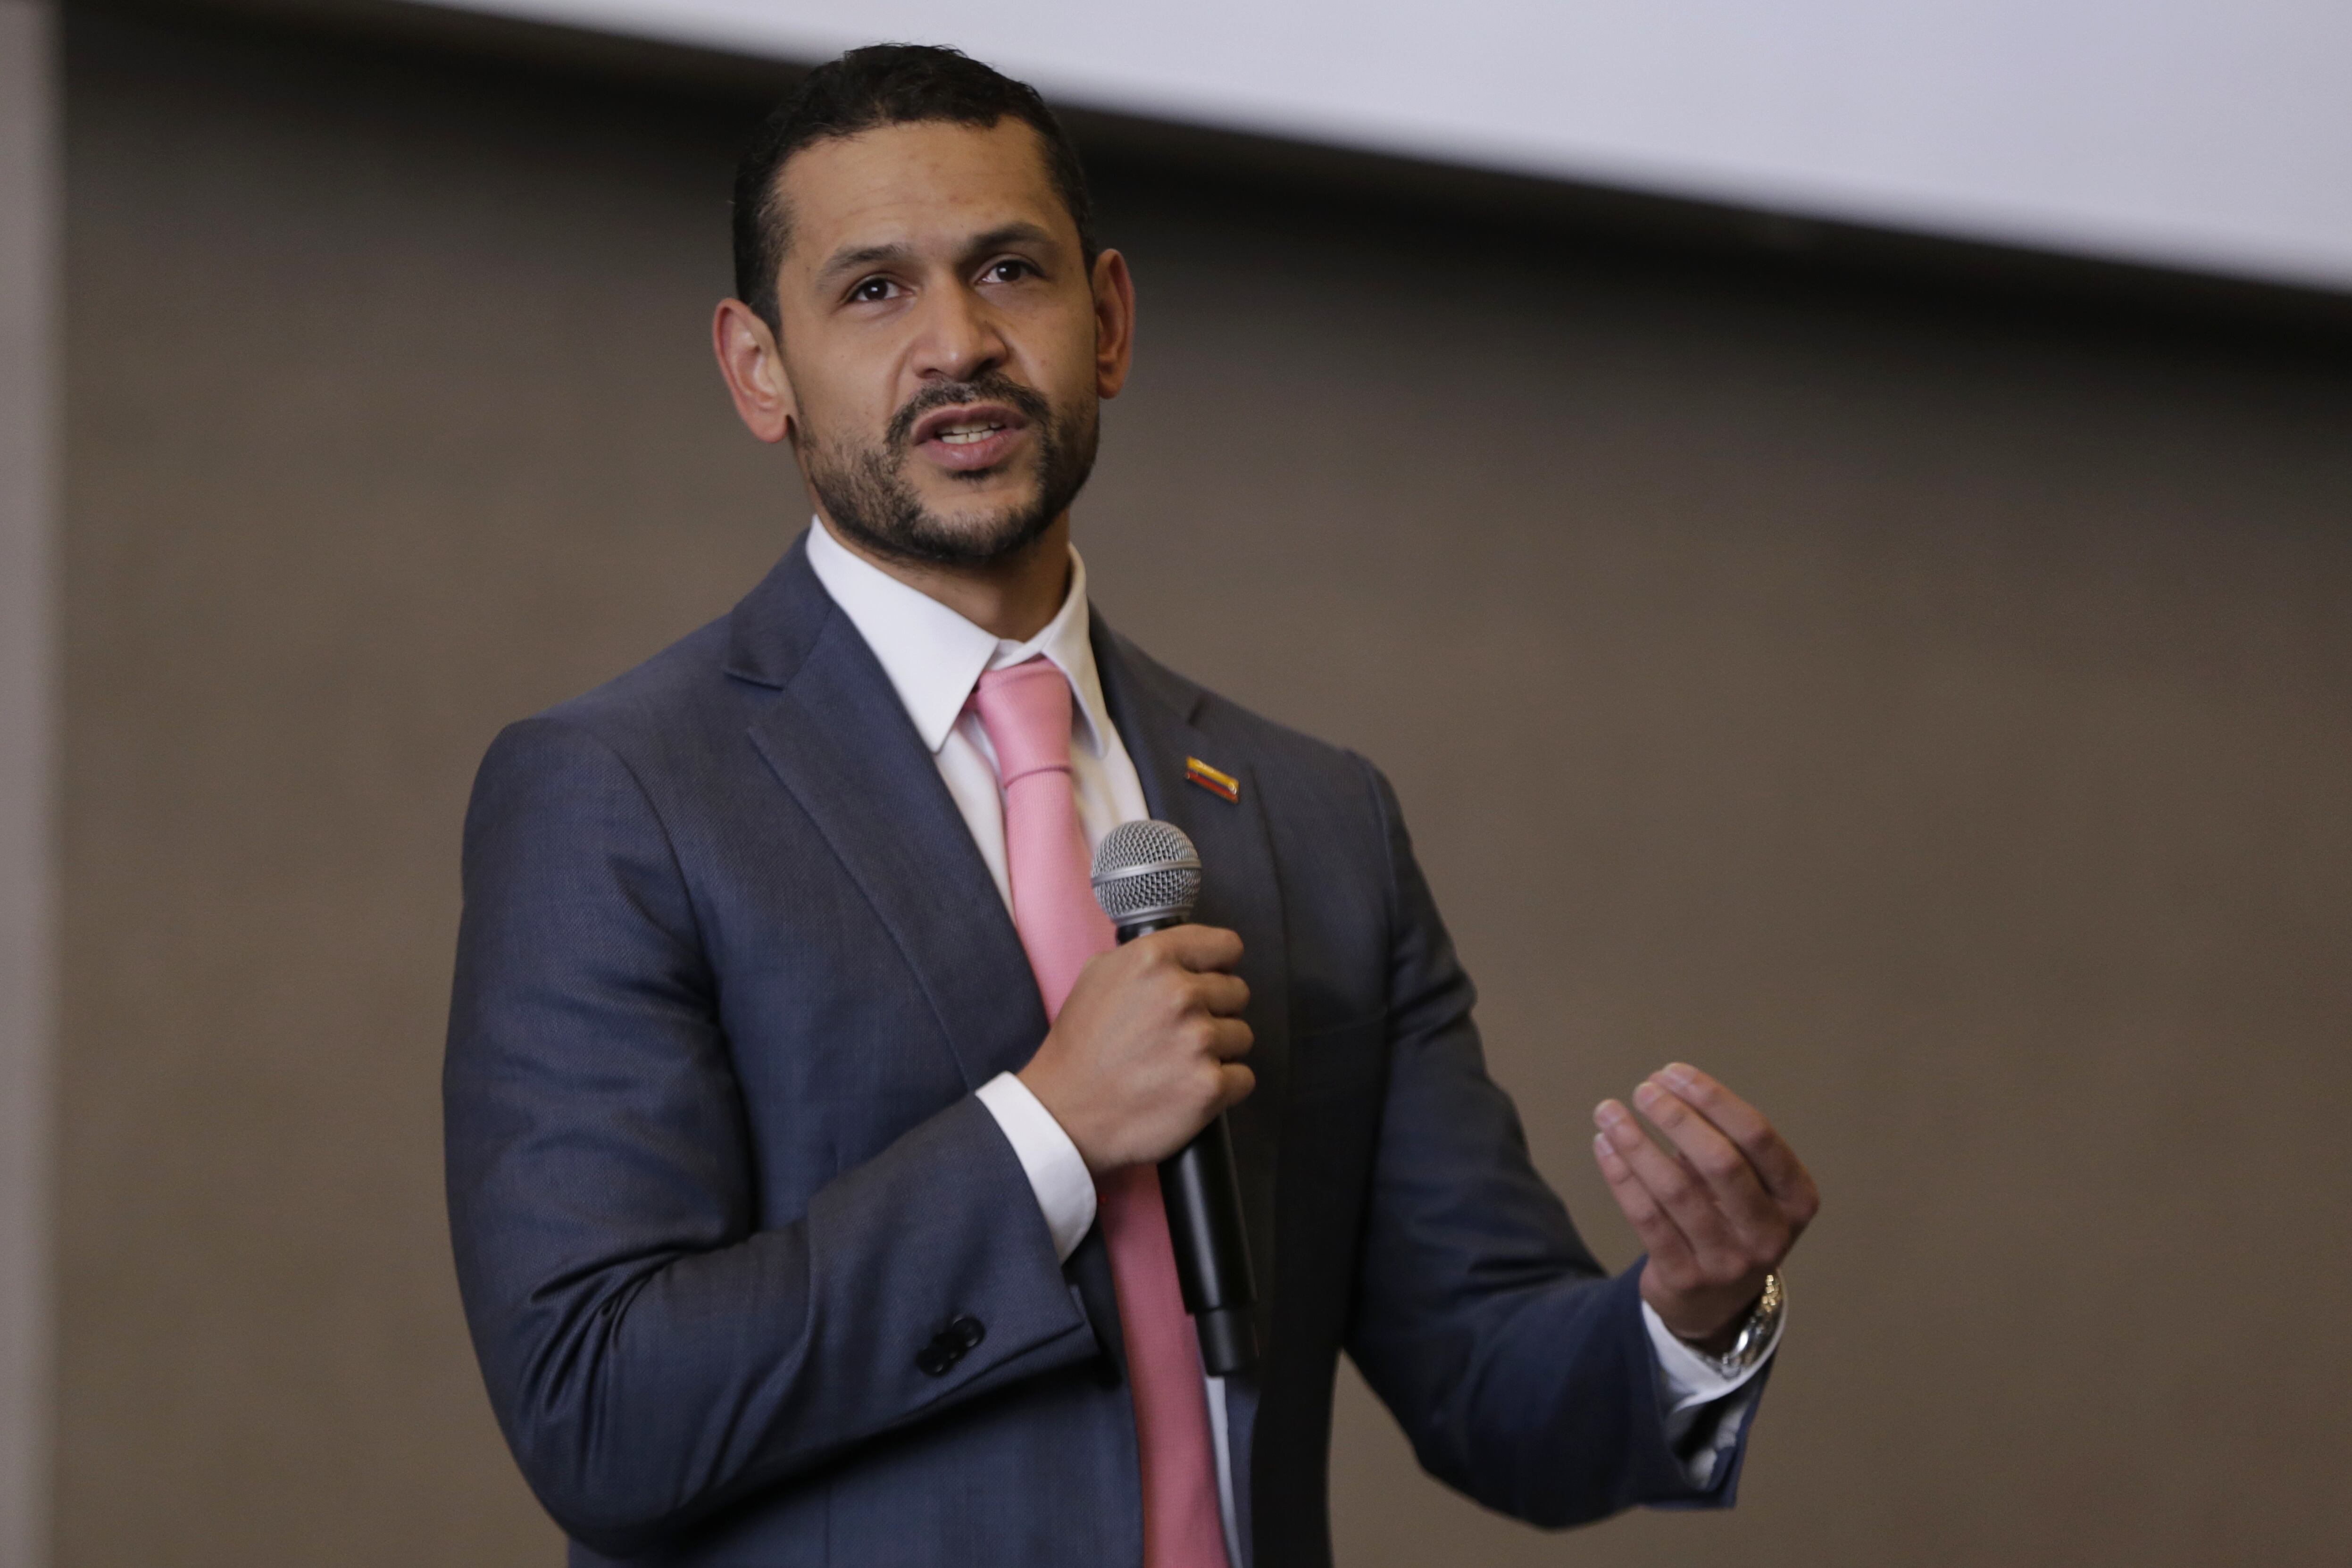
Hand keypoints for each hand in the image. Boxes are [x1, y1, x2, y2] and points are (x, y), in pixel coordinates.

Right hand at [1018, 925, 1253, 1172]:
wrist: (1065, 1113)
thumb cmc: (1080, 1048)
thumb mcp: (1098, 975)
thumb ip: (1147, 955)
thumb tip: (1186, 952)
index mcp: (1154, 959)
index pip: (1227, 946)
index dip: (1218, 966)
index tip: (1209, 982)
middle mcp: (1181, 994)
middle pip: (1238, 992)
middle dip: (1215, 1011)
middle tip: (1181, 1033)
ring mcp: (1199, 1040)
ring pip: (1241, 1036)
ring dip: (1218, 1051)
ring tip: (1178, 1063)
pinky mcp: (1210, 1086)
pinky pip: (1244, 1078)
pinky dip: (1222, 1087)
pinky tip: (1187, 1088)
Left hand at [1591, 1063, 1818, 1349]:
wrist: (1717, 1302)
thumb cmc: (1730, 1220)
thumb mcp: (1744, 1185)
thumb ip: (1719, 1141)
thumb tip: (1665, 1088)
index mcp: (1797, 1198)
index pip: (1757, 1135)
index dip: (1712, 1097)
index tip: (1672, 1072)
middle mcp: (1770, 1233)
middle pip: (1720, 1160)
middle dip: (1675, 1117)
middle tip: (1642, 1090)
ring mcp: (1729, 1261)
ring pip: (1675, 1189)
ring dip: (1637, 1142)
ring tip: (1609, 1111)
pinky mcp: (1686, 1278)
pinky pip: (1646, 1217)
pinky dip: (1621, 1175)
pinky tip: (1604, 1146)